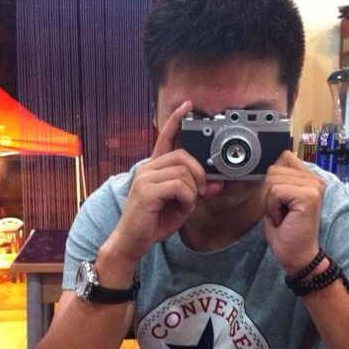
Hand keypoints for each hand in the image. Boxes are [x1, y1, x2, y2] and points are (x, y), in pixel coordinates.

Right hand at [105, 101, 207, 264]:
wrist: (132, 242)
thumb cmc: (153, 222)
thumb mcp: (181, 204)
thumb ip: (196, 191)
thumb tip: (217, 183)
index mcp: (153, 168)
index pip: (164, 138)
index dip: (175, 121)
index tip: (186, 106)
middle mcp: (147, 169)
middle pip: (182, 156)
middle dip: (199, 173)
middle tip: (201, 191)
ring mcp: (145, 178)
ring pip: (183, 172)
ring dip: (192, 191)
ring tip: (184, 205)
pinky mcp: (146, 191)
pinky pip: (179, 186)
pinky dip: (187, 199)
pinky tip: (180, 208)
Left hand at [262, 151, 325, 275]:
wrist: (297, 256)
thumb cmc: (286, 231)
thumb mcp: (277, 199)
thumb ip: (278, 179)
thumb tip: (270, 162)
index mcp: (310, 178)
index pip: (284, 157)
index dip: (272, 180)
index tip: (280, 202)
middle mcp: (315, 179)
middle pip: (274, 169)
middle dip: (269, 194)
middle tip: (282, 212)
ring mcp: (314, 186)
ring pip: (273, 180)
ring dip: (270, 202)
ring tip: (283, 216)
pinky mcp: (309, 196)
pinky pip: (275, 191)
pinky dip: (273, 208)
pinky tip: (284, 219)